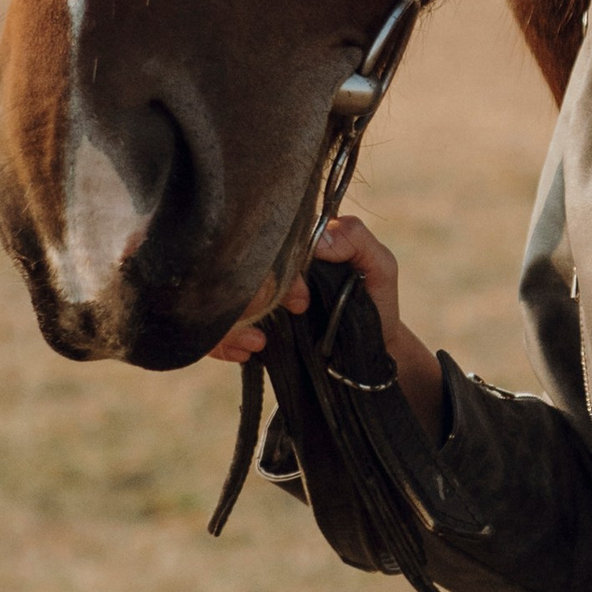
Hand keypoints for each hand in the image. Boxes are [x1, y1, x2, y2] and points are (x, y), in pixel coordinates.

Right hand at [210, 213, 440, 424]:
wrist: (369, 348)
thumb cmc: (373, 297)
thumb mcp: (378, 263)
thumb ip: (355, 239)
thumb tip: (317, 241)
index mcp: (293, 244)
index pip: (264, 244)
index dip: (278, 273)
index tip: (302, 301)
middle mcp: (266, 267)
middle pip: (231, 273)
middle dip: (254, 301)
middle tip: (291, 318)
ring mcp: (251, 298)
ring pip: (217, 304)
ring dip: (231, 326)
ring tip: (259, 343)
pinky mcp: (243, 327)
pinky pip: (212, 333)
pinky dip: (222, 344)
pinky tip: (247, 352)